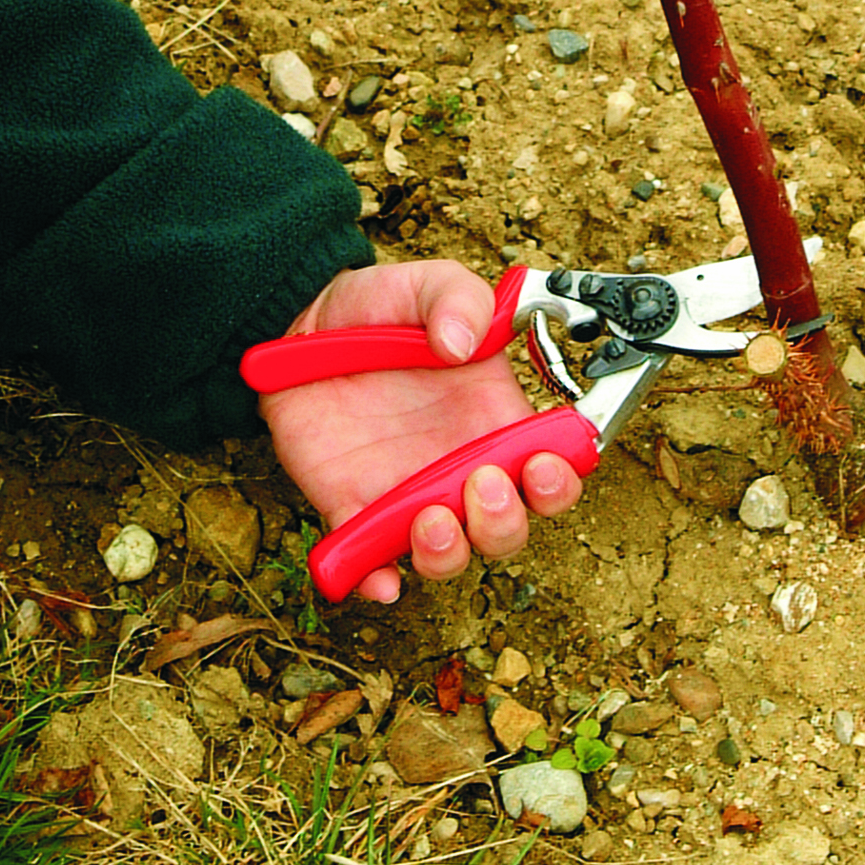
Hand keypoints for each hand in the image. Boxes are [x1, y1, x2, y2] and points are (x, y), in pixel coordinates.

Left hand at [257, 261, 584, 602]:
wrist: (304, 326)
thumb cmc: (380, 310)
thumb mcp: (423, 284)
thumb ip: (456, 298)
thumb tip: (462, 345)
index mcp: (493, 420)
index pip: (548, 470)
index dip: (559, 481)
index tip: (545, 464)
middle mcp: (459, 468)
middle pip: (506, 529)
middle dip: (506, 522)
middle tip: (484, 484)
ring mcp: (407, 495)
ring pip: (448, 556)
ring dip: (450, 552)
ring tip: (430, 516)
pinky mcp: (354, 509)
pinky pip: (369, 562)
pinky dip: (376, 580)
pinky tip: (379, 575)